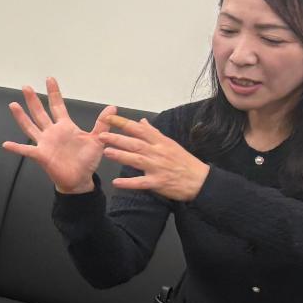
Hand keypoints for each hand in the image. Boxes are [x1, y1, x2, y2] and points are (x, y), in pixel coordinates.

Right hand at [3, 78, 114, 193]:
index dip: (54, 92)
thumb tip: (113, 107)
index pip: (57, 105)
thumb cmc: (86, 160)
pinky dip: (16, 148)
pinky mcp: (41, 155)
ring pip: (30, 126)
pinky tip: (6, 144)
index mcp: (65, 126)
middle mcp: (52, 132)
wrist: (80, 179)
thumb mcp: (97, 140)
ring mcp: (45, 143)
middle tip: (26, 87)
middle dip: (33, 100)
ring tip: (13, 105)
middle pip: (40, 113)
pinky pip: (27, 150)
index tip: (49, 79)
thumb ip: (102, 123)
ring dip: (21, 117)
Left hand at [96, 115, 210, 201]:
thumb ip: (153, 133)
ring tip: (106, 152)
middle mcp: (158, 153)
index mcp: (161, 142)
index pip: (140, 130)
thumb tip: (141, 121)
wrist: (201, 181)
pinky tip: (116, 183)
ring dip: (121, 156)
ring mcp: (158, 167)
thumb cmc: (184, 162)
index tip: (109, 118)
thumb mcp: (171, 143)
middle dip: (118, 139)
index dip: (124, 123)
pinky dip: (129, 183)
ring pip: (137, 160)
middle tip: (101, 136)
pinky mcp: (159, 182)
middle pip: (136, 144)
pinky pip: (141, 183)